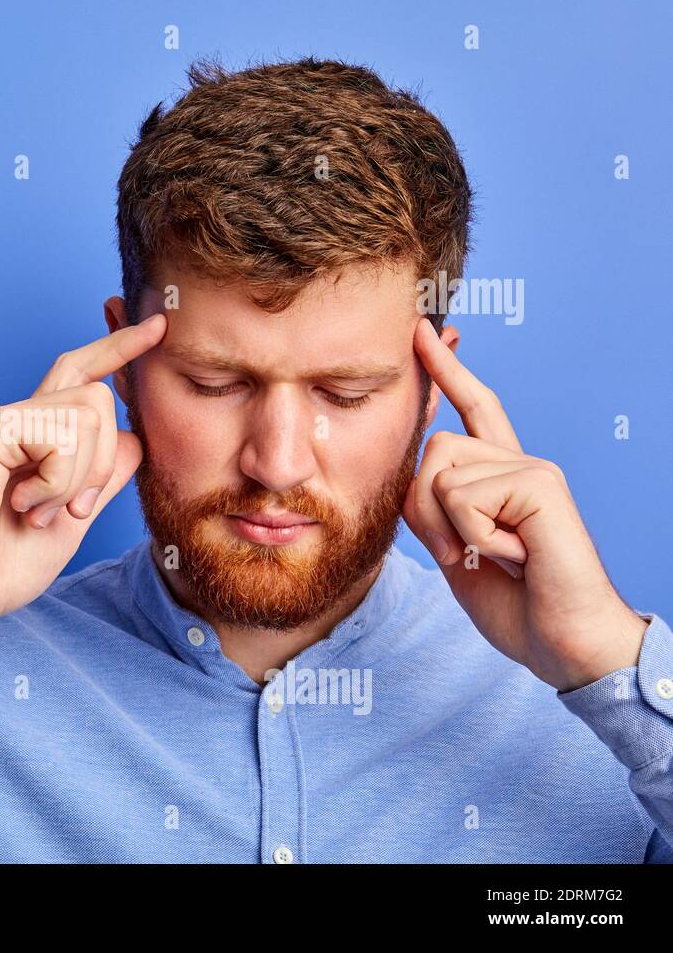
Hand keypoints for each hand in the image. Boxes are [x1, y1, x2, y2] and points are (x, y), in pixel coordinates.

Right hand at [0, 314, 167, 661]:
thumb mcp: (73, 517)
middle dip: (102, 463)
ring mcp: (3, 421)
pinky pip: (57, 437)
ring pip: (87, 416)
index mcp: (41, 435)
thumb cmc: (4, 562)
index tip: (157, 325)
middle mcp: (21, 419)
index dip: (119, 347)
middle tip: (72, 510)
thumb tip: (135, 438)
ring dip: (76, 480)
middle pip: (98, 398)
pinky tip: (22, 504)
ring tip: (37, 511)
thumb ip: (103, 477)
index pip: (85, 374)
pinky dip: (53, 482)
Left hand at [402, 319, 647, 691]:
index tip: (423, 331)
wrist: (563, 644)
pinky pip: (465, 497)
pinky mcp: (541, 483)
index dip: (445, 372)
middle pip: (432, 447)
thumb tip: (413, 469)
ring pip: (441, 473)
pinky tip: (515, 557)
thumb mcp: (456, 549)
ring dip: (452, 530)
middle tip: (467, 553)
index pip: (472, 409)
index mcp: (500, 475)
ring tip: (496, 557)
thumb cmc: (516, 604)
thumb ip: (433, 506)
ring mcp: (534, 469)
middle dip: (426, 509)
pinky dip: (476, 539)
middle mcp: (519, 461)